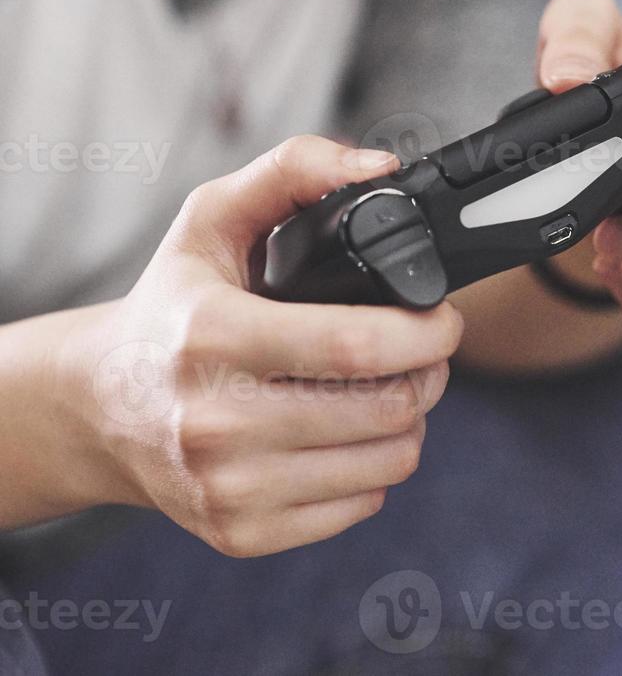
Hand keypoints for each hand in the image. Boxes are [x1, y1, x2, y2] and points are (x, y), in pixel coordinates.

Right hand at [53, 136, 462, 556]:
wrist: (96, 407)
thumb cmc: (170, 307)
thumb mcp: (212, 219)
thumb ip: (295, 170)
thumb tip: (381, 169)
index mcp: (212, 337)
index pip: (358, 347)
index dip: (428, 333)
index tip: (443, 319)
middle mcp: (215, 421)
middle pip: (387, 408)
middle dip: (430, 374)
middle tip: (421, 352)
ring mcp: (226, 487)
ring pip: (388, 463)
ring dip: (410, 422)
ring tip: (386, 390)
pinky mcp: (239, 533)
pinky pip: (360, 507)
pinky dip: (373, 471)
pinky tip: (347, 437)